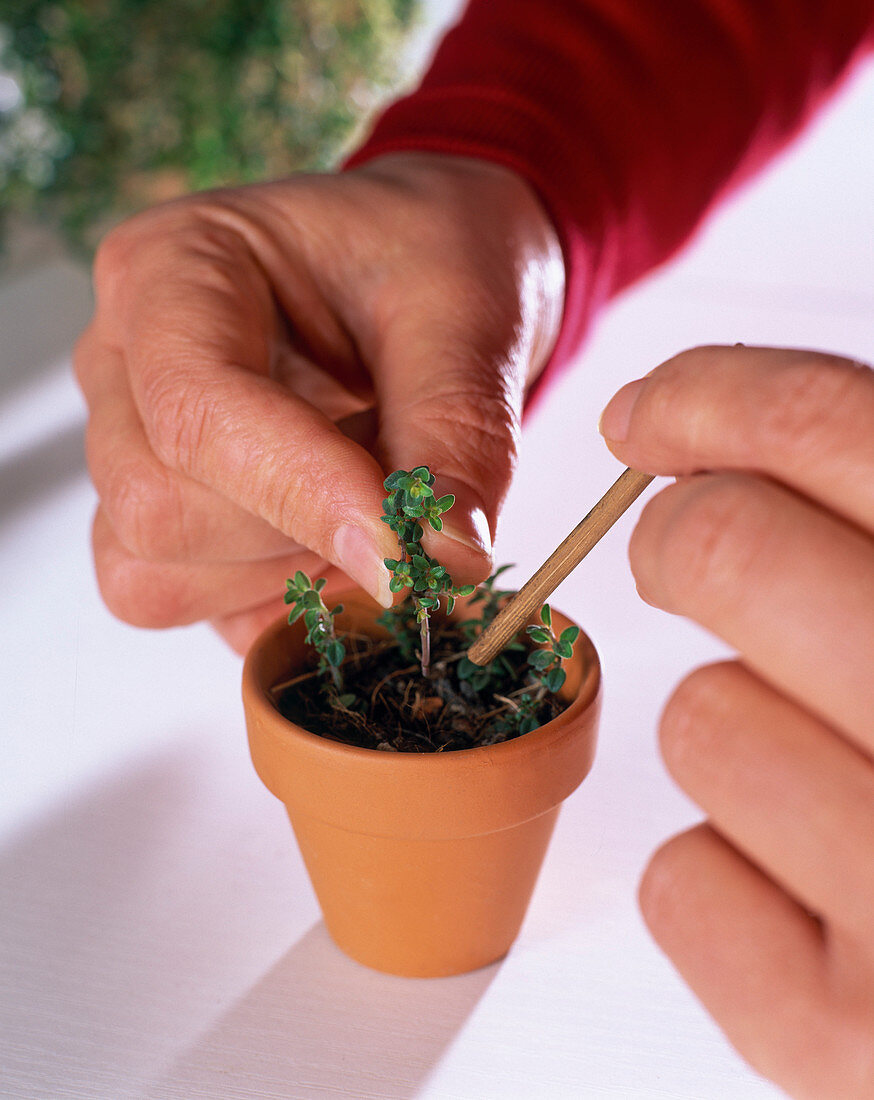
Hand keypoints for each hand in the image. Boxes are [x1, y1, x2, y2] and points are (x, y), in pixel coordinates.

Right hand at [74, 154, 563, 651]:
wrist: (423, 275)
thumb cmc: (431, 259)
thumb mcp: (468, 315)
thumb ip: (458, 433)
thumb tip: (448, 560)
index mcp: (172, 269)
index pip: (196, 409)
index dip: (302, 491)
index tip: (408, 543)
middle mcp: (124, 366)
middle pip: (159, 510)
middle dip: (301, 533)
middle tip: (404, 489)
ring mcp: (132, 454)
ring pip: (159, 581)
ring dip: (294, 575)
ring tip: (374, 500)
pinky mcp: (170, 530)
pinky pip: (203, 614)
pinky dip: (290, 608)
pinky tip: (352, 545)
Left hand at [600, 346, 873, 1097]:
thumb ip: (870, 537)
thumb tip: (730, 434)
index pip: (834, 433)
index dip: (718, 398)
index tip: (651, 416)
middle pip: (723, 549)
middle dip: (680, 540)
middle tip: (686, 556)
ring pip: (697, 720)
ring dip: (741, 731)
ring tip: (838, 782)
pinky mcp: (838, 1048)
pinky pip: (680, 881)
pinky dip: (726, 879)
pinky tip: (821, 902)